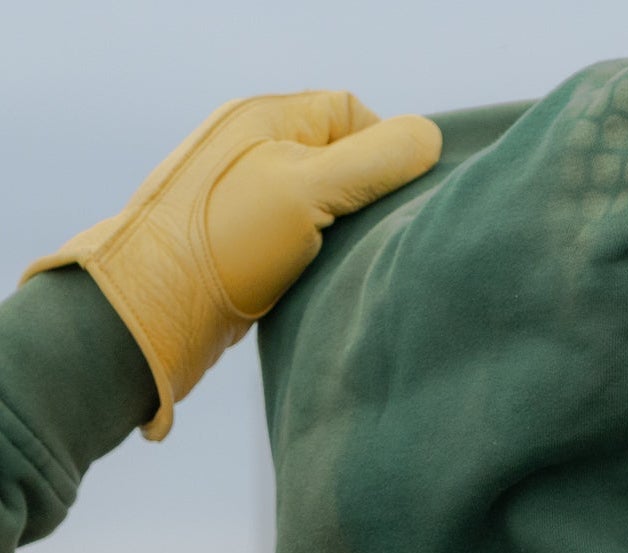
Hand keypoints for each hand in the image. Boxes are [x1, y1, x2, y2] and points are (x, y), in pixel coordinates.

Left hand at [22, 94, 441, 437]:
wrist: (147, 313)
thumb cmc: (221, 243)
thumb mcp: (307, 189)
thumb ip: (373, 161)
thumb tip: (430, 140)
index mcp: (265, 118)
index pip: (352, 114)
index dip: (387, 150)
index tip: (400, 200)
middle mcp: (253, 151)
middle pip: (340, 159)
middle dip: (369, 195)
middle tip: (385, 235)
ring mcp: (245, 200)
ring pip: (321, 205)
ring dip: (345, 234)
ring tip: (354, 263)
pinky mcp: (241, 249)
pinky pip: (299, 241)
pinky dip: (319, 260)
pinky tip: (323, 284)